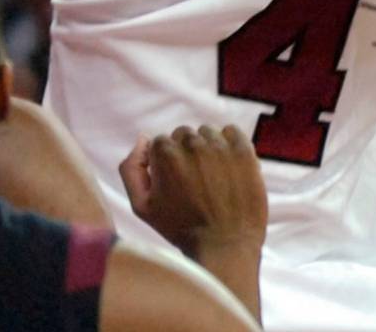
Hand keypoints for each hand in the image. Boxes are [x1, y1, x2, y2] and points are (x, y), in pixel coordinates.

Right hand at [120, 125, 267, 261]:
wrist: (223, 243)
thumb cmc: (180, 227)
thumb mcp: (141, 206)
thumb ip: (131, 169)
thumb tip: (142, 138)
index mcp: (165, 155)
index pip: (159, 142)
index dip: (163, 163)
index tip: (172, 181)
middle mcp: (193, 144)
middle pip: (183, 135)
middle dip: (183, 152)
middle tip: (191, 180)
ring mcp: (220, 145)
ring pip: (206, 132)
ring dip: (205, 147)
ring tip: (209, 176)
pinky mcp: (243, 149)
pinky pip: (231, 131)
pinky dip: (228, 143)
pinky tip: (226, 166)